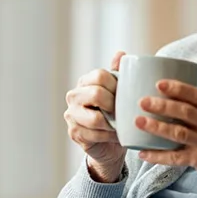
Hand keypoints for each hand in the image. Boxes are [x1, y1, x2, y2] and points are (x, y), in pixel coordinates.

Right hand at [64, 51, 126, 182]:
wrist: (109, 144)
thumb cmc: (115, 114)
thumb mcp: (118, 93)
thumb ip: (118, 73)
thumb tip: (121, 53)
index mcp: (85, 82)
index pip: (99, 76)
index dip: (115, 85)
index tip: (125, 95)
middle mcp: (74, 96)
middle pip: (96, 94)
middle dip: (114, 105)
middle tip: (122, 111)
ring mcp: (71, 115)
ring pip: (96, 118)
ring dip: (113, 123)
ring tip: (121, 125)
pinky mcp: (74, 133)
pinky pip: (95, 134)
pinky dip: (110, 136)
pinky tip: (117, 136)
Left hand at [135, 80, 196, 197]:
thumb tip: (179, 105)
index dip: (178, 88)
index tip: (159, 83)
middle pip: (186, 111)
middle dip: (162, 104)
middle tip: (143, 101)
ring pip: (179, 132)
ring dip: (156, 126)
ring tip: (139, 121)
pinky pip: (175, 157)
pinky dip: (158, 155)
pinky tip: (143, 153)